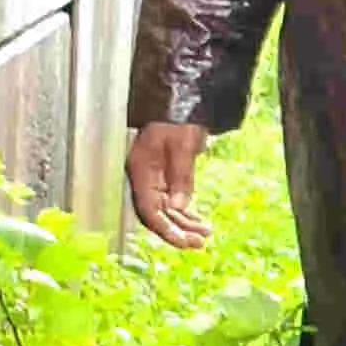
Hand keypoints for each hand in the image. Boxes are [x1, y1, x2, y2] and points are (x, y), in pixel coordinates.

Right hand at [126, 123, 211, 248]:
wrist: (178, 102)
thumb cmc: (176, 117)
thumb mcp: (182, 145)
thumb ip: (181, 176)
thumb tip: (180, 206)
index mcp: (140, 170)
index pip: (149, 210)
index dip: (165, 229)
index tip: (183, 242)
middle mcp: (143, 176)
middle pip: (156, 214)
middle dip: (176, 231)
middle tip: (199, 243)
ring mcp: (152, 177)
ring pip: (165, 209)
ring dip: (183, 224)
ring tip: (204, 234)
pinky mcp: (163, 175)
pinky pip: (171, 200)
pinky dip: (184, 212)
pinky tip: (198, 221)